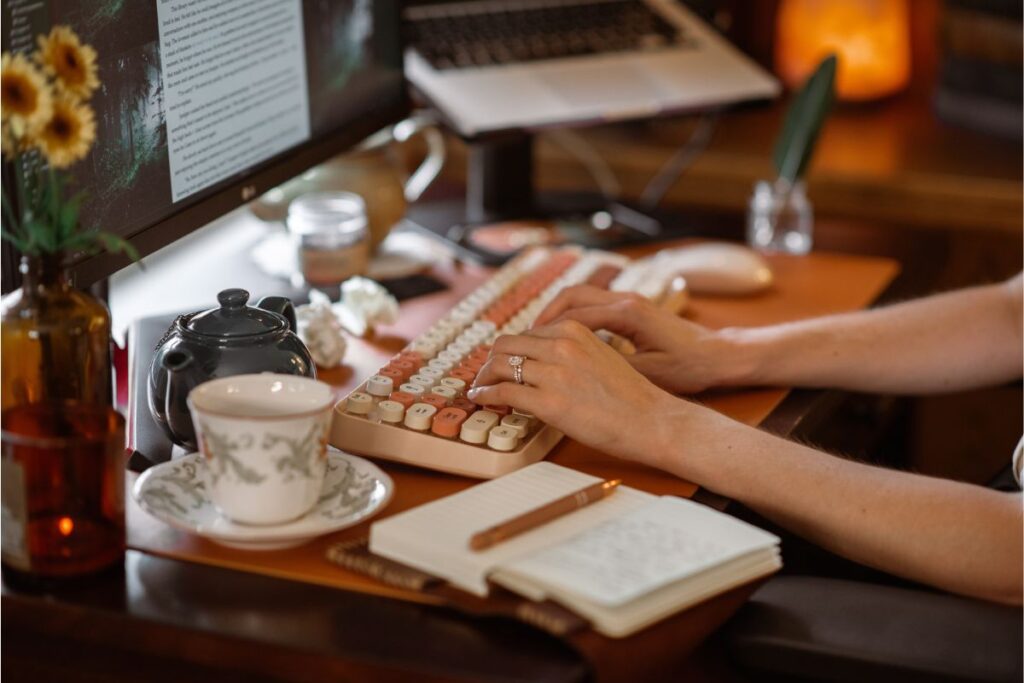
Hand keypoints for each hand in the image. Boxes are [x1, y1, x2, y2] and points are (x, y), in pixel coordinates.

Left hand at [467, 320, 684, 464]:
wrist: (651, 420)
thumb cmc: (632, 396)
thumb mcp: (602, 355)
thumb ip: (573, 351)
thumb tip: (545, 361)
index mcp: (574, 330)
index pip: (527, 333)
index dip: (511, 350)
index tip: (504, 361)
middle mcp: (561, 346)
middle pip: (506, 344)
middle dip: (491, 359)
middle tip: (486, 374)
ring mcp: (554, 373)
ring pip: (499, 365)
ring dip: (484, 377)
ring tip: (480, 388)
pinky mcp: (549, 402)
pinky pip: (503, 392)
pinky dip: (485, 394)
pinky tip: (481, 399)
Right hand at [532, 285, 735, 393]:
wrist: (720, 355)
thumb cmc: (690, 366)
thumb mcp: (647, 373)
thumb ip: (610, 366)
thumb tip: (573, 371)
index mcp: (627, 312)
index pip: (573, 312)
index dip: (545, 329)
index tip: (525, 346)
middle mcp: (625, 300)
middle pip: (571, 294)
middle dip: (543, 315)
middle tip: (524, 339)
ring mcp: (629, 301)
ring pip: (580, 296)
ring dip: (556, 314)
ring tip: (537, 339)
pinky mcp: (632, 309)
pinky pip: (592, 305)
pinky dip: (572, 317)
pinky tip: (564, 340)